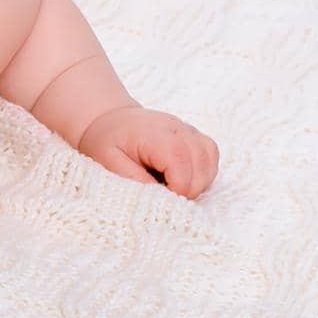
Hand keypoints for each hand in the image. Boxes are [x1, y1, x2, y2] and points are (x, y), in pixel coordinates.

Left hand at [77, 106, 219, 198]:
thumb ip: (133, 179)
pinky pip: (210, 155)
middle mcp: (176, 128)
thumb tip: (159, 197)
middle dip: (188, 189)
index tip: (161, 198)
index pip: (181, 164)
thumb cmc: (107, 141)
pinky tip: (183, 178)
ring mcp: (188, 129)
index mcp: (154, 134)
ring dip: (197, 182)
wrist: (109, 119)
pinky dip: (203, 172)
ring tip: (172, 187)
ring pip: (209, 160)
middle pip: (200, 164)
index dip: (177, 189)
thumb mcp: (109, 161)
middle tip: (164, 195)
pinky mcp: (194, 135)